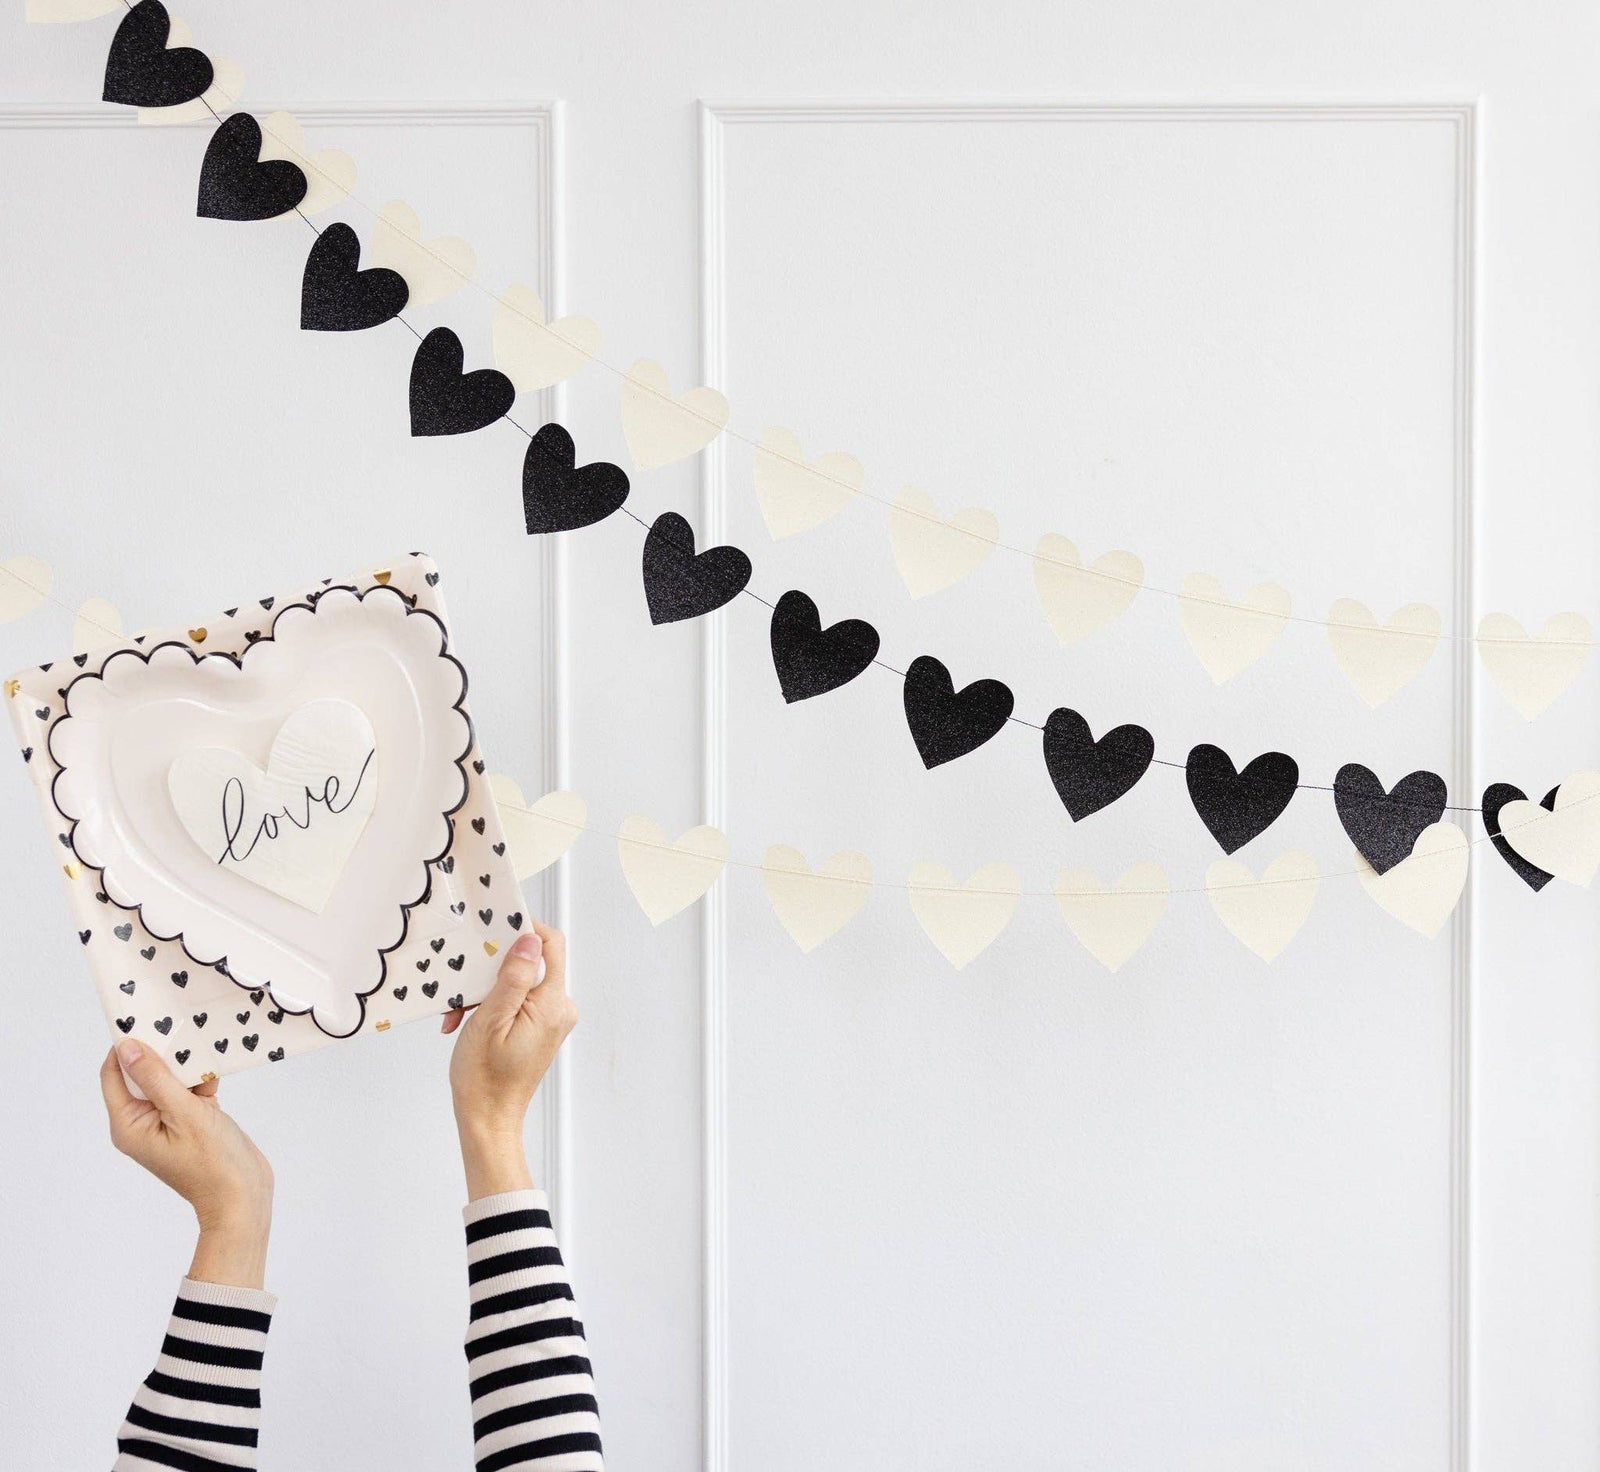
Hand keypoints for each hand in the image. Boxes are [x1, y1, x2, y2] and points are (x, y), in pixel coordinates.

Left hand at [99, 1041, 273, 1287]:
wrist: (243, 1197)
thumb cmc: (212, 1162)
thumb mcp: (185, 1113)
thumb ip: (156, 1078)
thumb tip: (127, 1047)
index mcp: (128, 1124)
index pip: (114, 1074)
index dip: (125, 1046)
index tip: (145, 1018)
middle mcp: (142, 1122)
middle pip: (142, 1074)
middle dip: (163, 1053)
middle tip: (181, 1027)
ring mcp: (166, 1123)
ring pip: (169, 1080)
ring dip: (187, 1068)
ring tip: (205, 1053)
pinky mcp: (189, 1123)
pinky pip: (188, 1092)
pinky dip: (202, 1082)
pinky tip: (216, 1076)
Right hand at [443, 923, 575, 1198]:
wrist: (488, 1119)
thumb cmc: (484, 1079)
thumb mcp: (490, 1021)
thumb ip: (512, 979)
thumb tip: (529, 940)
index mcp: (553, 1005)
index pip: (550, 945)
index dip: (523, 928)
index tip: (493, 926)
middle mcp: (560, 1008)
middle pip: (531, 961)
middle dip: (491, 968)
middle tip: (463, 987)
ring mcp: (551, 1018)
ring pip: (518, 980)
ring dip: (485, 990)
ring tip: (460, 1014)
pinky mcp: (540, 1026)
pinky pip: (517, 999)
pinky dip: (490, 1004)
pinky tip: (467, 1022)